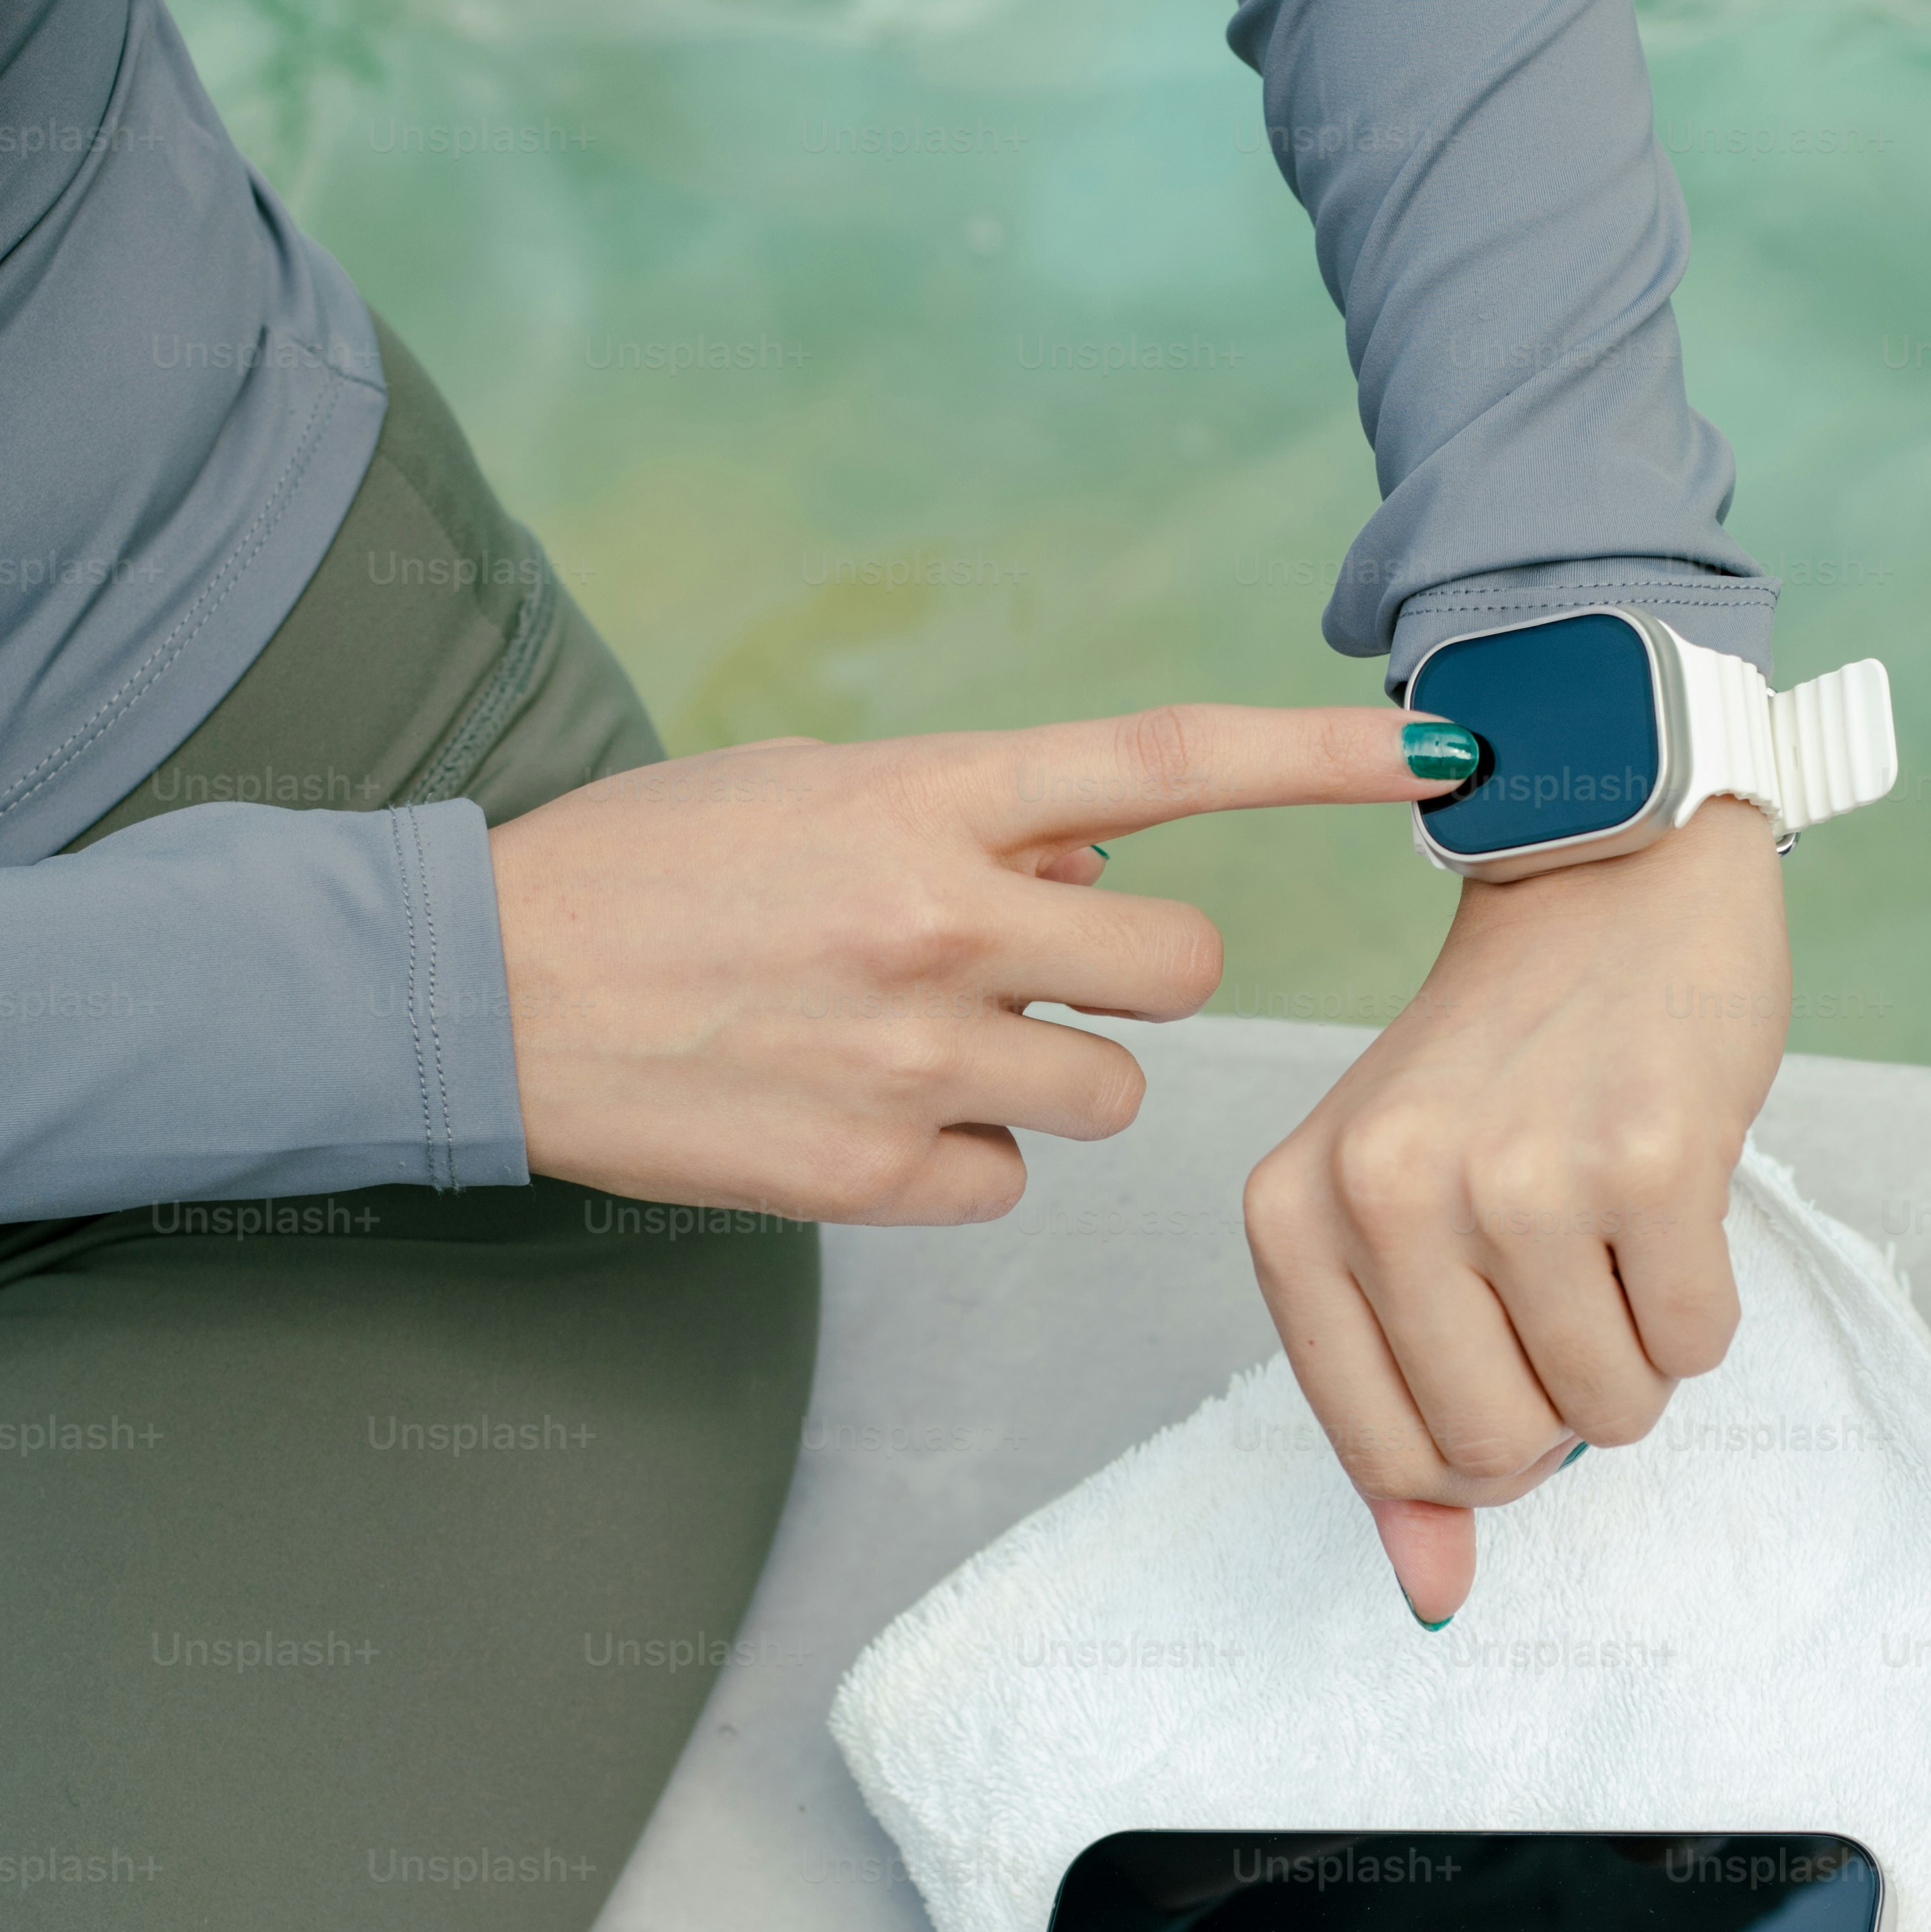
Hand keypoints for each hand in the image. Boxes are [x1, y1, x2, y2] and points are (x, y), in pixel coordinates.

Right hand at [489, 706, 1449, 1222]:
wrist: (480, 989)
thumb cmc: (647, 871)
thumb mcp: (815, 788)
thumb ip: (975, 822)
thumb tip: (1100, 869)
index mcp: (929, 801)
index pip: (1175, 762)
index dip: (1329, 756)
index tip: (1450, 748)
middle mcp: (940, 923)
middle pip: (1179, 966)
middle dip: (1138, 975)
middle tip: (1034, 971)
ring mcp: (912, 1060)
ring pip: (1108, 1092)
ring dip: (1050, 1073)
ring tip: (916, 1045)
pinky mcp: (873, 1177)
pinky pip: (1007, 1183)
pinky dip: (959, 1160)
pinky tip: (858, 1116)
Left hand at [1242, 797, 1789, 1621]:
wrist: (1606, 874)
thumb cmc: (1500, 1058)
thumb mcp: (1399, 1217)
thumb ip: (1402, 1407)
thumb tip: (1432, 1592)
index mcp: (1292, 1214)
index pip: (1384, 1456)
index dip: (1470, 1449)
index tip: (1500, 1356)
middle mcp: (1388, 1193)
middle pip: (1496, 1451)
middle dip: (1558, 1414)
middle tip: (1569, 1296)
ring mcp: (1520, 1174)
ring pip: (1610, 1411)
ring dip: (1637, 1356)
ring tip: (1615, 1237)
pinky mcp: (1652, 1156)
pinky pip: (1695, 1342)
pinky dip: (1700, 1303)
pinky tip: (1668, 1199)